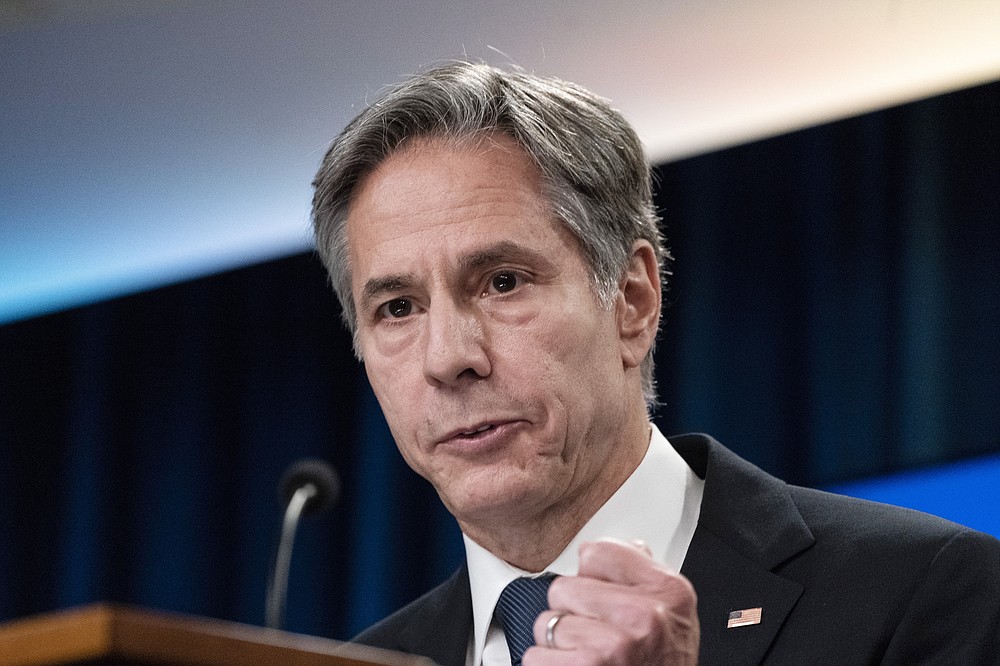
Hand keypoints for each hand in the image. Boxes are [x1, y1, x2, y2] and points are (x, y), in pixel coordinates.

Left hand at [525, 539, 698, 664]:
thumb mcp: (674, 615)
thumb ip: (646, 579)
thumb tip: (628, 548)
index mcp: (667, 591)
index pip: (596, 552)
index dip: (591, 576)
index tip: (601, 595)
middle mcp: (644, 615)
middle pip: (564, 587)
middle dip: (571, 613)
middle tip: (597, 636)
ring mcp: (614, 644)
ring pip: (547, 622)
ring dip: (559, 644)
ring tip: (589, 658)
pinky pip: (535, 656)